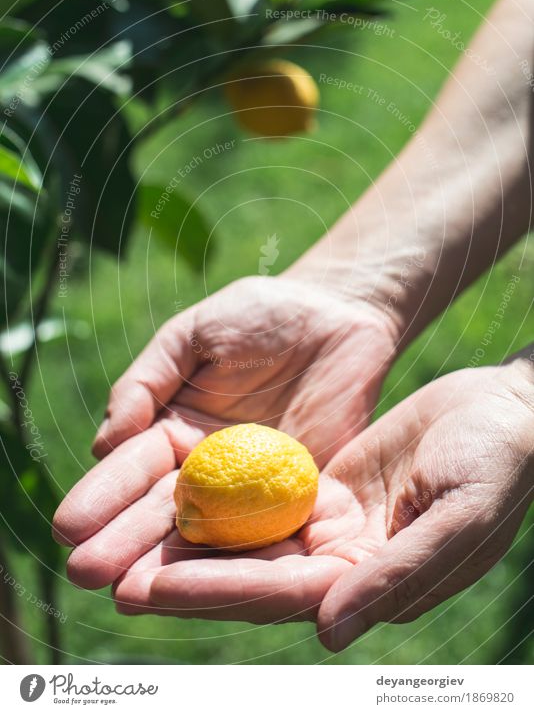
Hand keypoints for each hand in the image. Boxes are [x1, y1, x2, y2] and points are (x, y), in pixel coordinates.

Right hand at [53, 274, 396, 585]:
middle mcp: (206, 468)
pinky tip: (215, 588)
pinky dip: (244, 561)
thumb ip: (147, 381)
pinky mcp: (299, 496)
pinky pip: (271, 532)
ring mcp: (252, 488)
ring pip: (207, 535)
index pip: (130, 470)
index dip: (101, 498)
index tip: (69, 528)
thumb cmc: (260, 314)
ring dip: (170, 567)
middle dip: (121, 543)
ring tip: (129, 596)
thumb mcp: (193, 335)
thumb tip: (102, 443)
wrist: (338, 313)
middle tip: (88, 574)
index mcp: (172, 429)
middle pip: (159, 512)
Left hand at [107, 360, 531, 649]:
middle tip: (113, 576)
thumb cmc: (497, 464)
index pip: (282, 594)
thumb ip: (397, 575)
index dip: (218, 590)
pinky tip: (175, 490)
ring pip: (249, 538)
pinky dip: (222, 498)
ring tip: (125, 543)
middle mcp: (343, 563)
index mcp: (372, 583)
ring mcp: (331, 525)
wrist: (506, 412)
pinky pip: (264, 495)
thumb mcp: (457, 518)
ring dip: (191, 541)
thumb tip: (328, 629)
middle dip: (184, 576)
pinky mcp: (324, 487)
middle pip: (251, 574)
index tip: (154, 584)